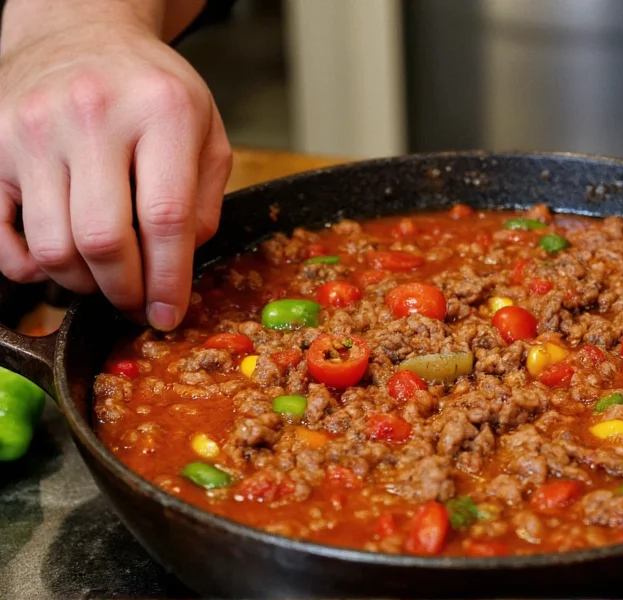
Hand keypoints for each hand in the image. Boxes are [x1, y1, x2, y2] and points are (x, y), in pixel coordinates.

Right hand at [0, 5, 230, 330]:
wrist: (80, 33)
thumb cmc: (150, 91)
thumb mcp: (205, 131)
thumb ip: (204, 199)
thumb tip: (179, 264)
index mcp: (160, 111)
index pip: (165, 217)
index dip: (169, 280)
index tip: (170, 314)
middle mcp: (90, 116)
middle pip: (101, 240)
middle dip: (125, 291)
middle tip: (138, 304)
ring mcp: (32, 129)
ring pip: (52, 246)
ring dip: (83, 284)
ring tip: (106, 279)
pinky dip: (30, 268)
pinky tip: (61, 261)